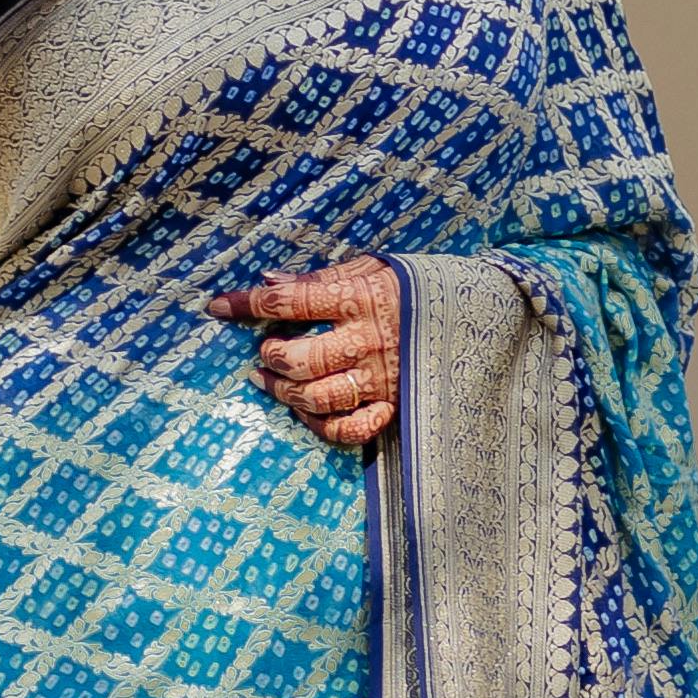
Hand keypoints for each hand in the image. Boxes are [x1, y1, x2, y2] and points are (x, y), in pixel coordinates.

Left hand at [215, 261, 403, 454]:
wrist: (479, 313)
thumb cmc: (414, 287)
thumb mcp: (373, 266)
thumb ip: (321, 276)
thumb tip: (270, 280)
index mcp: (359, 298)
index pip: (291, 301)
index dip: (248, 304)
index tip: (219, 307)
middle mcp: (366, 341)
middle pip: (301, 359)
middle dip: (271, 356)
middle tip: (264, 351)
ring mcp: (379, 378)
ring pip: (318, 397)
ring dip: (285, 392)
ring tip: (270, 379)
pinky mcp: (392, 405)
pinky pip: (349, 430)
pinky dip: (321, 427)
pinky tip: (306, 412)